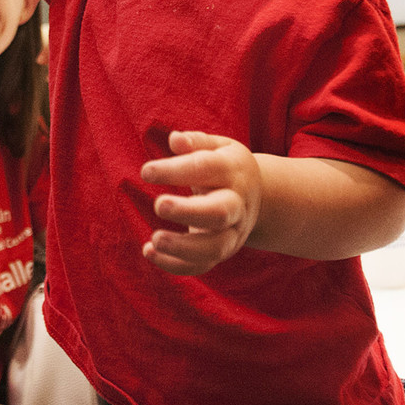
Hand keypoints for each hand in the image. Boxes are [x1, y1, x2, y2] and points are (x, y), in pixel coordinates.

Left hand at [139, 131, 259, 274]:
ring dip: (183, 248)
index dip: (175, 170)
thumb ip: (196, 142)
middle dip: (188, 212)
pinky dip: (176, 265)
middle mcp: (237, 205)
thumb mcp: (217, 147)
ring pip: (214, 248)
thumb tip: (174, 139)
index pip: (206, 168)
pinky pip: (202, 266)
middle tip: (159, 205)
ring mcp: (232, 233)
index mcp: (233, 172)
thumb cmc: (225, 166)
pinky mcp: (221, 252)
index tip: (145, 172)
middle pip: (219, 213)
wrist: (258, 197)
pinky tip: (149, 251)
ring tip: (154, 239)